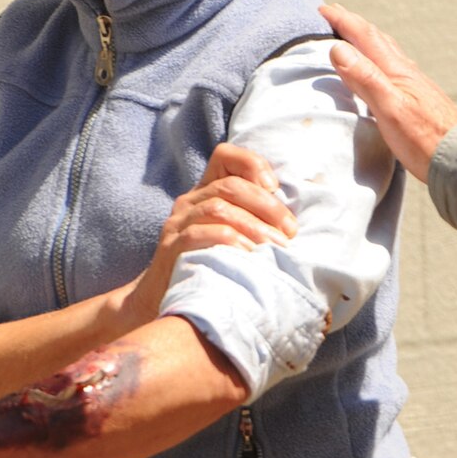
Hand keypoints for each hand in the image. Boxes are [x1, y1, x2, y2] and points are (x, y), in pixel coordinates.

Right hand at [121, 143, 296, 329]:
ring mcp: (177, 224)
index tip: (275, 188)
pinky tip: (249, 256)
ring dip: (254, 226)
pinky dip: (229, 242)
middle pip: (229, 185)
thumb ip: (252, 220)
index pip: (225, 156)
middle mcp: (188, 202)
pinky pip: (199, 235)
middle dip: (266, 206)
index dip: (252, 164)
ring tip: (276, 247)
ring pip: (217, 208)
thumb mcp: (231, 237)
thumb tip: (292, 221)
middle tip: (289, 231)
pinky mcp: (170, 248)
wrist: (164, 301)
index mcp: (205, 192)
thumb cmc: (208, 267)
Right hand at [320, 5, 456, 184]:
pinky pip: (394, 67)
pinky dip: (380, 58)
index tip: (323, 10)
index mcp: (396, 71)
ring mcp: (414, 85)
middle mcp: (406, 72)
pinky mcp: (419, 99)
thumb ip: (365, 78)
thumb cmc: (425, 139)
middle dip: (354, 24)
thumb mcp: (389, 109)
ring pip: (387, 52)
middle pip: (377, 39)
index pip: (364, 37)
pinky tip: (385, 69)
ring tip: (357, 34)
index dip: (343, 21)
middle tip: (336, 12)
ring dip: (368, 39)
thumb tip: (338, 48)